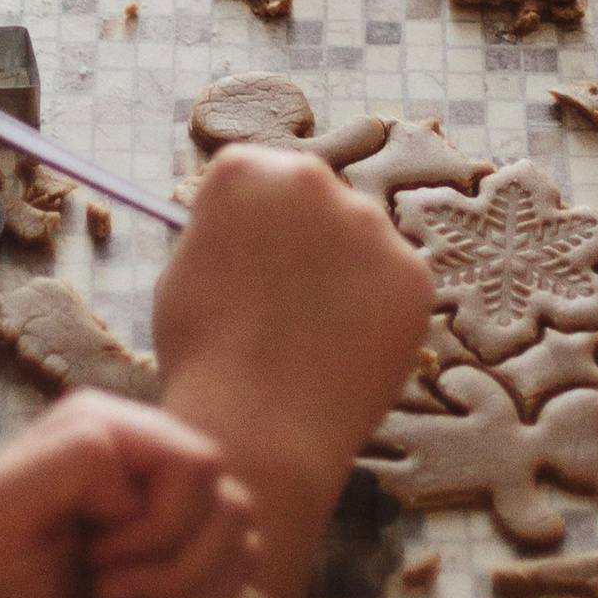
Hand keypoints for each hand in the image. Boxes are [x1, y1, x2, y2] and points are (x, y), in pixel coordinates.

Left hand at [0, 394, 256, 597]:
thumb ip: (72, 459)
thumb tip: (140, 490)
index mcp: (101, 427)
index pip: (194, 462)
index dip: (157, 525)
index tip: (93, 558)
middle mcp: (140, 458)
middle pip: (226, 498)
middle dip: (170, 566)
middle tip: (103, 589)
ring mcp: (166, 510)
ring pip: (239, 534)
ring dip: (181, 596)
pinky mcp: (182, 562)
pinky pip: (239, 573)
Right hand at [155, 144, 433, 597]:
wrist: (258, 426)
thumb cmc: (203, 356)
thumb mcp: (183, 271)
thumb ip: (221, 232)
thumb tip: (242, 229)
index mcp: (245, 170)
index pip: (254, 175)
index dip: (248, 224)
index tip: (246, 260)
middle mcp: (312, 178)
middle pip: (312, 198)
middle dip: (303, 239)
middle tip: (287, 299)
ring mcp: (371, 224)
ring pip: (357, 241)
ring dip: (342, 274)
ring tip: (313, 337)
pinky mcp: (413, 272)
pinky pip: (392, 284)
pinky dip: (376, 314)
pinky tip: (347, 352)